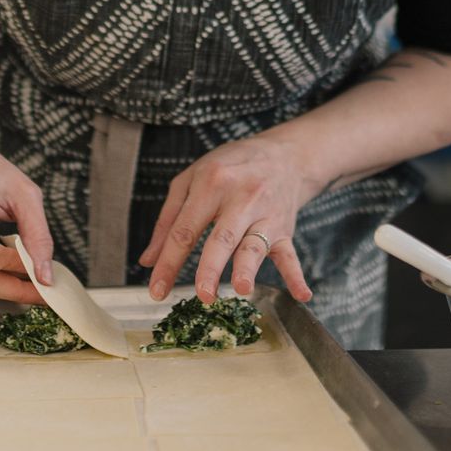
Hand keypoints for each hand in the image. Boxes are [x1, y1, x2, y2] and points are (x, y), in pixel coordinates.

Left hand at [140, 133, 318, 304]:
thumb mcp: (191, 179)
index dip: (169, 262)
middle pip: (222, 237)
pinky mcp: (285, 228)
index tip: (157, 290)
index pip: (185, 229)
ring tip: (242, 288)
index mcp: (210, 184)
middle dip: (211, 267)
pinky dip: (296, 275)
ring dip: (249, 267)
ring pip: (255, 244)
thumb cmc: (228, 168)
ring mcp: (265, 214)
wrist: (282, 154)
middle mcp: (240, 198)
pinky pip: (291, 253)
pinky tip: (301, 295)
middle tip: (202, 295)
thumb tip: (149, 260)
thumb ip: (168, 219)